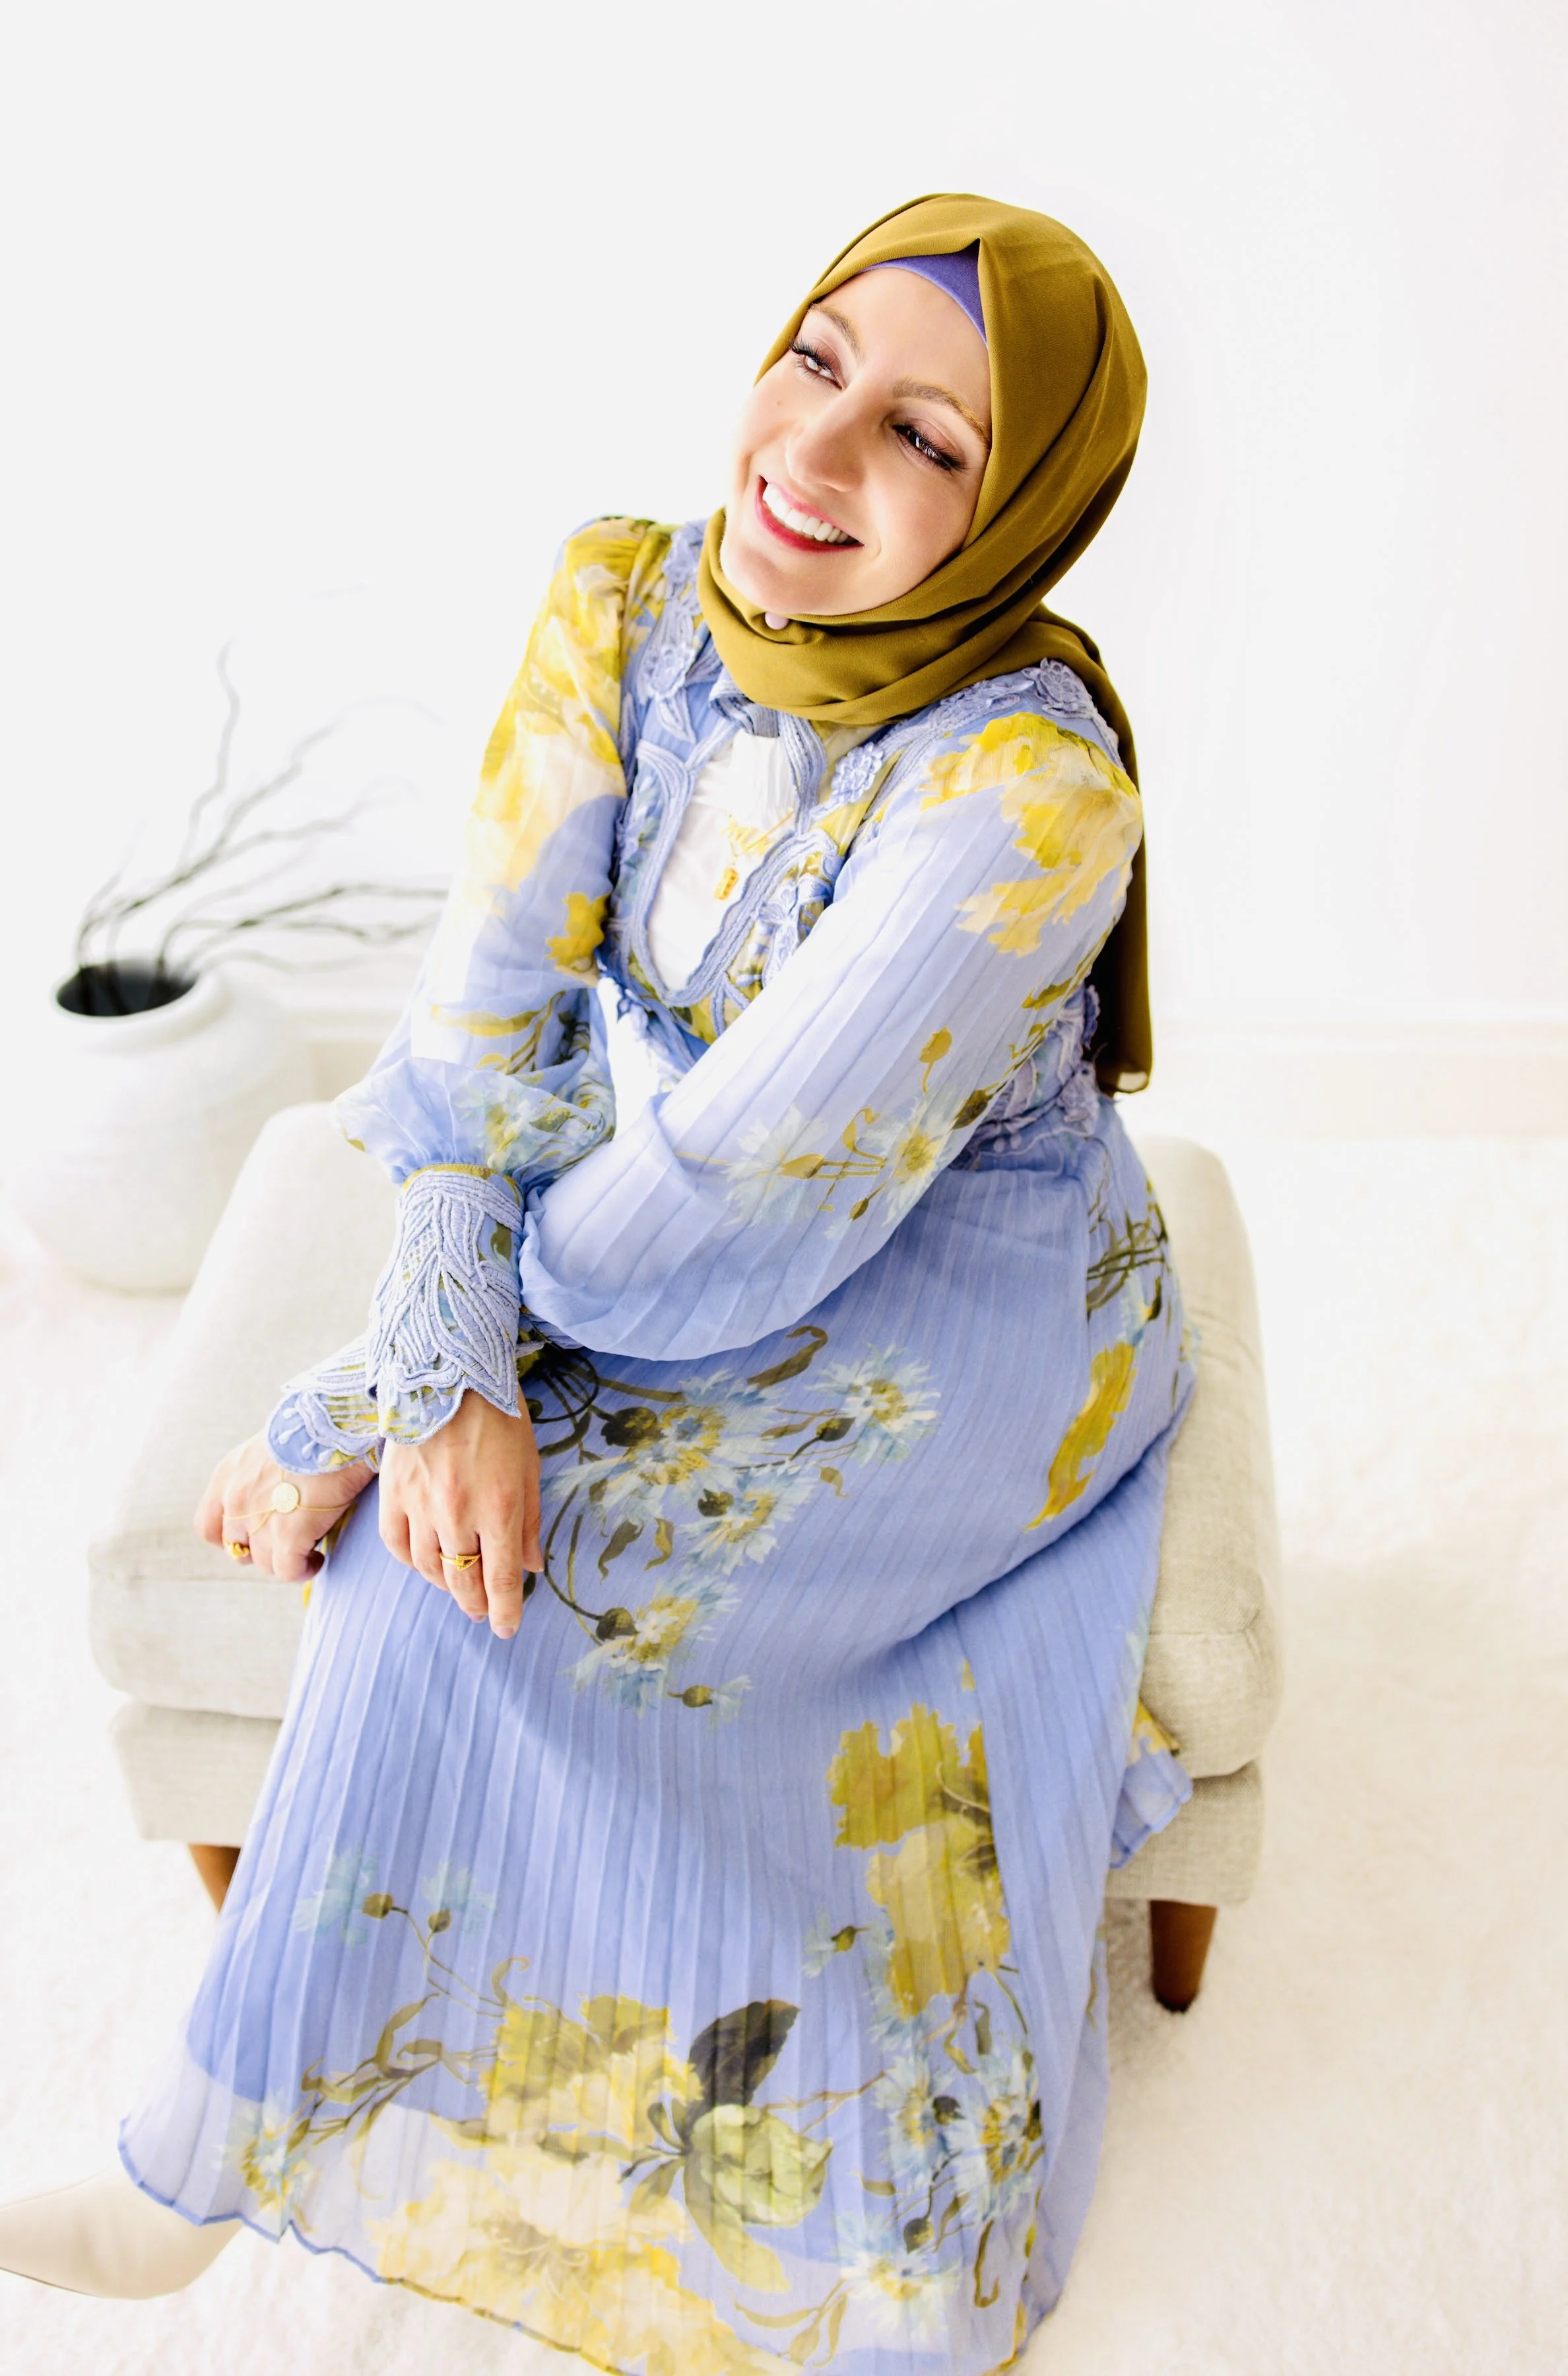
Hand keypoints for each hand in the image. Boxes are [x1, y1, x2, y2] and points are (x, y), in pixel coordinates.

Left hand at [195, 1435, 374, 1583]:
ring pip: (264, 1563)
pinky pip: (288, 1571)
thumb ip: (262, 1473)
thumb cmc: (316, 1428)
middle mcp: (236, 1499)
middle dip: (261, 1549)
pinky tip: (318, 1559)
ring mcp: (258, 1520)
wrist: (339, 1423)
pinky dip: (304, 1569)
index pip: (208, 1526)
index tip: (254, 1534)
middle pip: (236, 1548)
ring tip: (310, 1549)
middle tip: (287, 1540)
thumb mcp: (273, 1444)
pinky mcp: (287, 1535)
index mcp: (228, 1475)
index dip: (229, 1537)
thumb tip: (278, 1494)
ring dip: (286, 1560)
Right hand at [377, 1389, 541, 1639]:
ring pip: (429, 1569)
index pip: (502, 1579)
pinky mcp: (392, 1493)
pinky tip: (425, 1562)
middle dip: (476, 1604)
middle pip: (464, 1581)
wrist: (447, 1373)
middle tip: (483, 1612)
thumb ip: (527, 1522)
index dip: (505, 1611)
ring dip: (445, 1585)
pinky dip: (412, 1562)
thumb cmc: (498, 1417)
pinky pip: (397, 1545)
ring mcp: (420, 1506)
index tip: (506, 1628)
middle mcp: (458, 1514)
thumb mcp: (528, 1467)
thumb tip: (530, 1567)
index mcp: (499, 1508)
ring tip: (458, 1587)